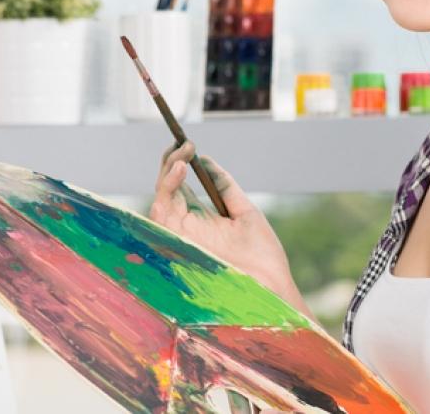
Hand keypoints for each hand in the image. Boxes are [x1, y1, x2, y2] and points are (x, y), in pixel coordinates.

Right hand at [151, 141, 297, 301]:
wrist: (269, 284)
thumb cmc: (262, 256)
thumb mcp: (245, 212)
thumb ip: (225, 186)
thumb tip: (207, 161)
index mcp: (202, 219)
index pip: (182, 186)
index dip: (181, 163)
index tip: (190, 145)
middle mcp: (187, 226)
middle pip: (167, 188)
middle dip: (171, 161)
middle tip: (186, 144)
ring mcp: (180, 234)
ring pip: (160, 196)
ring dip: (167, 170)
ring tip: (183, 154)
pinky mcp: (176, 241)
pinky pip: (161, 210)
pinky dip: (166, 186)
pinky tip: (179, 169)